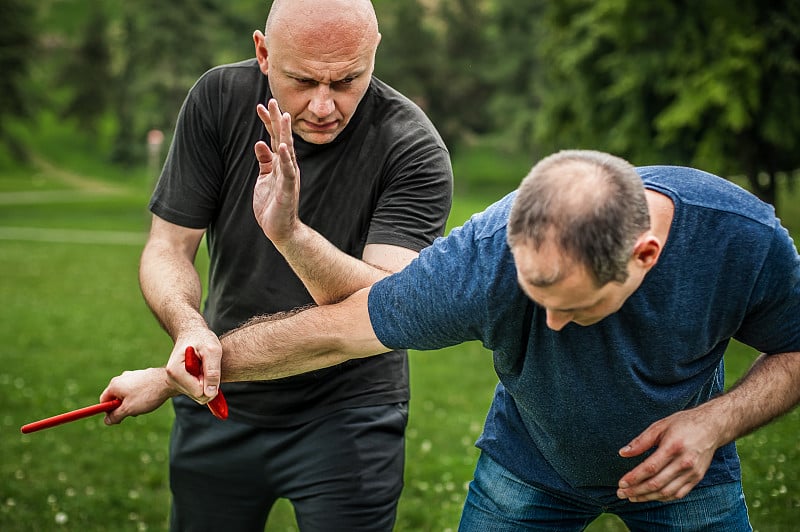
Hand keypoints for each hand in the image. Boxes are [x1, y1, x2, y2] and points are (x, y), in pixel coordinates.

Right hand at [100, 368, 176, 424]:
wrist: (169, 381)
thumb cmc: (148, 395)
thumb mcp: (128, 409)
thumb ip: (115, 416)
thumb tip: (107, 421)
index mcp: (115, 385)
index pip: (103, 400)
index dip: (108, 411)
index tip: (116, 419)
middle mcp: (122, 378)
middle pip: (115, 397)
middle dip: (122, 408)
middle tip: (133, 413)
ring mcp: (133, 376)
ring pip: (127, 395)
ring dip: (132, 403)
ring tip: (144, 405)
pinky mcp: (143, 376)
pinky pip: (137, 390)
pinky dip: (140, 397)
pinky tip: (150, 399)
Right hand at [164, 332, 222, 402]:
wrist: (192, 332)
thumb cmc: (202, 338)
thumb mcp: (212, 350)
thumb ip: (212, 371)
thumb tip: (210, 393)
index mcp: (176, 371)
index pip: (198, 392)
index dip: (210, 383)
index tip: (211, 368)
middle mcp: (172, 378)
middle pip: (198, 396)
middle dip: (209, 384)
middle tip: (209, 366)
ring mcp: (175, 381)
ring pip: (198, 395)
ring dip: (207, 383)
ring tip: (205, 366)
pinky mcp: (180, 382)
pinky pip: (196, 391)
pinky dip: (203, 383)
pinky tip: (202, 369)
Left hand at [253, 99, 301, 246]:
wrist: (281, 229)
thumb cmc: (272, 205)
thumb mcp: (264, 179)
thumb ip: (264, 161)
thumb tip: (259, 143)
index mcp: (280, 163)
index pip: (274, 138)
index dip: (268, 122)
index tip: (261, 106)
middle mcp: (287, 166)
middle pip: (282, 138)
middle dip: (276, 119)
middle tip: (270, 100)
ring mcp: (289, 176)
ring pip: (288, 150)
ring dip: (284, 133)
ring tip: (283, 116)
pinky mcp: (288, 188)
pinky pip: (287, 170)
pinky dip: (284, 158)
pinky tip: (281, 146)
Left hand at [616, 406, 722, 501]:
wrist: (712, 427)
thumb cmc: (683, 424)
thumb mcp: (660, 426)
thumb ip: (641, 441)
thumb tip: (623, 453)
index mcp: (673, 447)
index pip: (650, 468)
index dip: (634, 478)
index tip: (621, 483)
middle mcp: (684, 462)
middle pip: (656, 483)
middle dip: (636, 490)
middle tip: (621, 493)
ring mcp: (692, 472)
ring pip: (667, 492)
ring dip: (647, 497)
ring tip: (632, 497)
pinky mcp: (697, 478)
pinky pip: (678, 493)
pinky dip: (662, 497)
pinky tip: (650, 496)